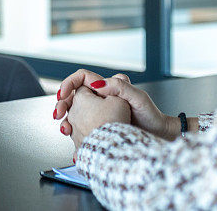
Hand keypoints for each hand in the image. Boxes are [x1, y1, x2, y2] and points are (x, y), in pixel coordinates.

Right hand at [56, 69, 174, 139]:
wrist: (157, 135)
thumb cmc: (151, 115)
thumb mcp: (138, 98)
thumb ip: (119, 87)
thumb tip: (97, 84)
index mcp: (107, 86)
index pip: (81, 77)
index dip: (69, 83)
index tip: (62, 94)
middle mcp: (101, 97)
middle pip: (73, 95)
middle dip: (62, 103)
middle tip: (58, 115)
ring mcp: (99, 111)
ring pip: (74, 111)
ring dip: (65, 119)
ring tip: (65, 129)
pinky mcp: (99, 125)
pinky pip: (80, 124)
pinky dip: (73, 131)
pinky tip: (71, 138)